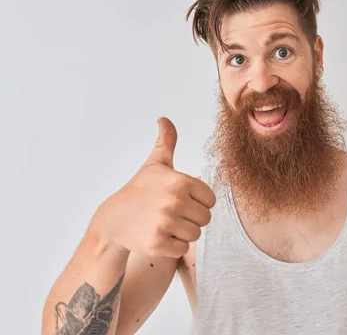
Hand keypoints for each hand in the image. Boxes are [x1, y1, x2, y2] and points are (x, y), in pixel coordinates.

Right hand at [95, 117, 215, 257]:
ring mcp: (165, 224)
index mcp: (180, 181)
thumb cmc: (140, 191)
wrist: (113, 220)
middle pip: (205, 218)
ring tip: (164, 224)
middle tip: (171, 214)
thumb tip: (164, 119)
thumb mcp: (155, 165)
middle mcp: (175, 201)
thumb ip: (166, 142)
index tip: (180, 199)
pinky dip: (173, 246)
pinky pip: (183, 249)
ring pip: (195, 235)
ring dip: (182, 233)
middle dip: (191, 218)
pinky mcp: (158, 244)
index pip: (211, 200)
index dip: (198, 202)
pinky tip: (158, 236)